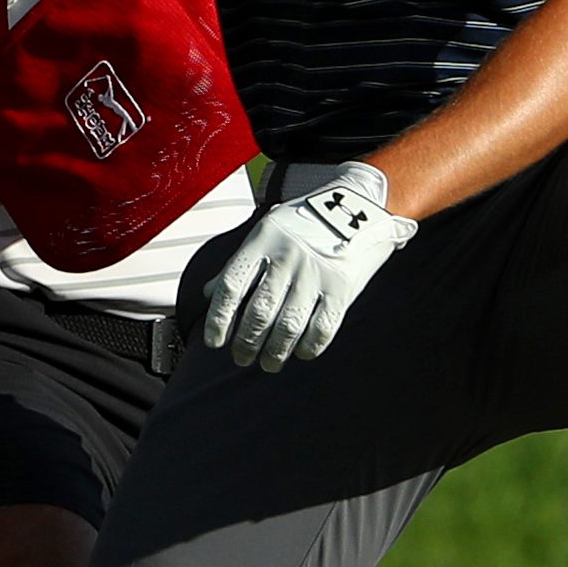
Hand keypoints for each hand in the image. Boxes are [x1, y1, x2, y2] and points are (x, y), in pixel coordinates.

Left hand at [202, 163, 417, 372]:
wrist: (358, 203)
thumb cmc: (304, 222)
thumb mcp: (267, 231)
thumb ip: (240, 263)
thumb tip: (209, 293)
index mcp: (263, 240)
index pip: (231, 287)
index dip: (218, 319)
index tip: (214, 341)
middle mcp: (288, 256)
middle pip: (259, 311)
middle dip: (246, 342)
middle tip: (240, 357)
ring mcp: (316, 272)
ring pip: (288, 325)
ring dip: (275, 351)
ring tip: (268, 363)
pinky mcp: (342, 286)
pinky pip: (322, 327)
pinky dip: (309, 346)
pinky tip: (301, 352)